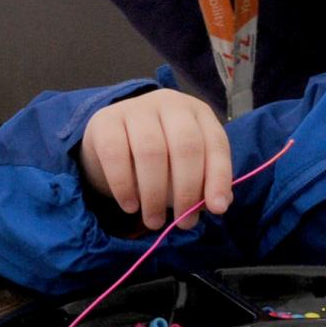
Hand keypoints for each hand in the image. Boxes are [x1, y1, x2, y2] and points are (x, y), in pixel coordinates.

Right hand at [78, 89, 232, 231]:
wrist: (113, 142)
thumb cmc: (160, 159)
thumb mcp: (185, 170)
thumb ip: (204, 185)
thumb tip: (221, 203)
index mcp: (197, 113)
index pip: (215, 143)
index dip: (218, 177)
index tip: (217, 209)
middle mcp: (169, 104)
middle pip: (185, 145)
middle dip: (187, 190)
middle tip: (183, 222)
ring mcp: (135, 108)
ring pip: (151, 151)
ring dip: (154, 194)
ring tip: (154, 221)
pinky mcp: (105, 120)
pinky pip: (115, 154)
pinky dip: (124, 186)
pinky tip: (130, 206)